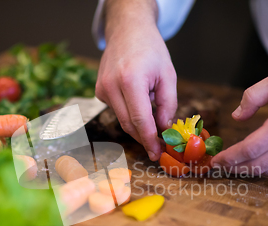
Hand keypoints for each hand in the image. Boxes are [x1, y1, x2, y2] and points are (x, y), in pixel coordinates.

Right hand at [95, 1, 177, 160]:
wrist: (127, 30)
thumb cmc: (150, 49)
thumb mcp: (168, 75)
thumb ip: (167, 105)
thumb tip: (164, 129)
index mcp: (131, 80)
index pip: (141, 120)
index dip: (150, 140)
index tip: (157, 153)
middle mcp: (112, 86)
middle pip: (129, 124)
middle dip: (144, 137)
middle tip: (158, 146)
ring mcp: (102, 89)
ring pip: (122, 119)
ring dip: (138, 125)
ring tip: (153, 118)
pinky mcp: (99, 91)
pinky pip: (117, 110)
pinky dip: (130, 112)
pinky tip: (138, 99)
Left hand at [211, 57, 267, 175]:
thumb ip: (253, 96)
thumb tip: (236, 117)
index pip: (250, 149)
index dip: (230, 157)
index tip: (215, 159)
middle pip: (257, 165)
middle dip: (234, 168)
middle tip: (218, 166)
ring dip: (248, 171)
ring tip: (232, 166)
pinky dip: (265, 167)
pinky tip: (253, 161)